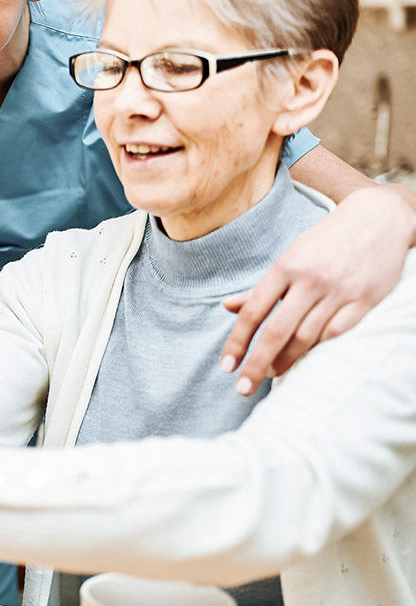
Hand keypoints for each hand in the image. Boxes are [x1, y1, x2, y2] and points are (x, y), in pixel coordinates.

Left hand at [221, 184, 415, 393]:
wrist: (378, 218)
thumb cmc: (326, 241)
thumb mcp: (290, 257)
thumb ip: (260, 288)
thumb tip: (227, 308)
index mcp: (285, 268)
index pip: (253, 311)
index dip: (237, 342)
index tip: (226, 367)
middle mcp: (310, 280)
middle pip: (277, 331)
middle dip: (256, 363)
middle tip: (243, 387)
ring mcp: (338, 291)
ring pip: (306, 337)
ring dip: (286, 361)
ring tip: (272, 373)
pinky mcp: (365, 300)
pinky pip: (337, 333)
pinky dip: (319, 350)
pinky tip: (306, 360)